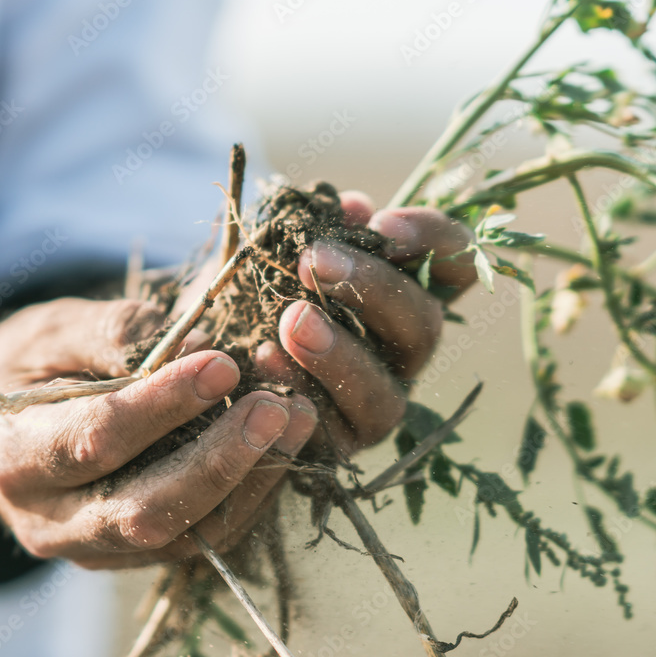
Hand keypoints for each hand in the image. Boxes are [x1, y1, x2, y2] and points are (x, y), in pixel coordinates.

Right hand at [0, 298, 317, 568]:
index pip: (95, 440)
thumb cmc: (24, 366)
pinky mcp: (130, 555)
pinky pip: (198, 540)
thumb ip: (113, 333)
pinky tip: (280, 447)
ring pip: (182, 536)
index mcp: (14, 458)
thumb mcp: (51, 330)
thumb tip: (192, 344)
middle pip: (145, 511)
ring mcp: (91, 548)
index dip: (162, 404)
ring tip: (297, 420)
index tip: (222, 362)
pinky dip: (246, 496)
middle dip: (219, 459)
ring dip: (248, 481)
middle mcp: (50, 521)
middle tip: (276, 405)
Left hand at [255, 191, 476, 453]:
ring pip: (383, 393)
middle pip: (423, 325)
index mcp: (400, 295)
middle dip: (373, 289)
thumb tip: (352, 207)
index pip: (454, 265)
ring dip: (341, 355)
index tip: (383, 223)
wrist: (201, 360)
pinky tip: (263, 363)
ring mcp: (372, 406)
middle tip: (314, 261)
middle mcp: (399, 355)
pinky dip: (299, 396)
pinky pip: (330, 433)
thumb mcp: (272, 250)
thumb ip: (313, 230)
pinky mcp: (334, 448)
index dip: (435, 240)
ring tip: (292, 321)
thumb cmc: (248, 292)